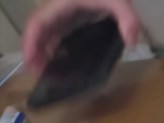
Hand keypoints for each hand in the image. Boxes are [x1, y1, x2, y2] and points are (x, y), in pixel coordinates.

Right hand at [22, 0, 139, 72]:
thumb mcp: (119, 1)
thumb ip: (128, 19)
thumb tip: (132, 44)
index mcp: (62, 5)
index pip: (38, 23)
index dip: (31, 42)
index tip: (31, 62)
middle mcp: (58, 8)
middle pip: (38, 29)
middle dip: (34, 50)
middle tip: (37, 74)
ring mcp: (64, 12)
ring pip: (46, 31)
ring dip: (42, 50)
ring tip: (45, 72)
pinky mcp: (72, 15)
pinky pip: (57, 31)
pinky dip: (53, 45)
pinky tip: (57, 59)